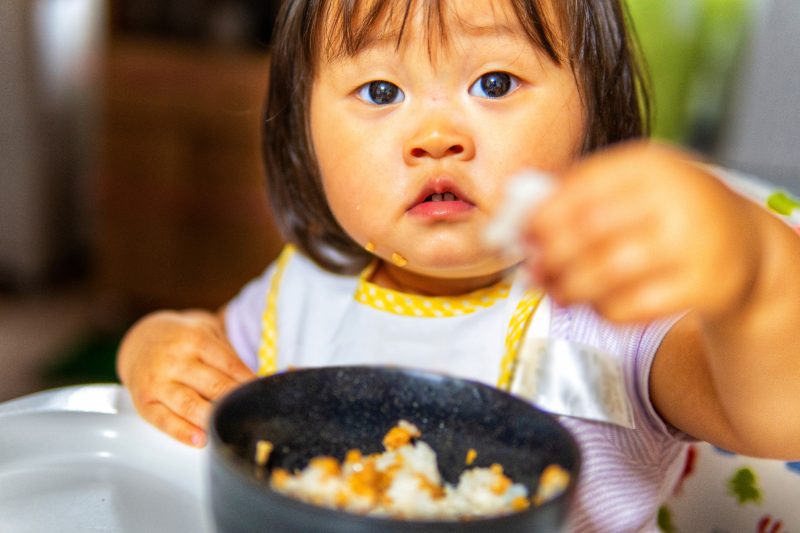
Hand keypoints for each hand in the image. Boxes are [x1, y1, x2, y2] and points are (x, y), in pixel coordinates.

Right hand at [117, 309, 254, 446]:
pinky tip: (201, 440)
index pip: (229, 364)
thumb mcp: (205, 332)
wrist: (139, 340)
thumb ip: (227, 354)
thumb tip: (257, 382)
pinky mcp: (144, 402)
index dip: (248, 382)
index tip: (264, 396)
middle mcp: (175, 360)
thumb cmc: (183, 340)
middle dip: (235, 401)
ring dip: (212, 419)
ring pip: (189, 404)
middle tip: (254, 415)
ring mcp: (158, 382)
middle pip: (213, 385)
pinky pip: (164, 421)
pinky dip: (183, 433)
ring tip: (230, 429)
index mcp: (196, 340)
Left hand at [525, 141, 760, 322]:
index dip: (541, 217)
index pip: (581, 189)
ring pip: (608, 272)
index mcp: (650, 165)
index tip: (519, 236)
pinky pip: (634, 305)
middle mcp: (675, 198)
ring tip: (554, 292)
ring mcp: (693, 243)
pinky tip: (594, 305)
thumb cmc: (668, 213)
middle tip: (530, 271)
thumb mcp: (633, 186)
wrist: (743, 245)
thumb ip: (578, 193)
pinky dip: (603, 310)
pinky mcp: (704, 285)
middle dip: (550, 255)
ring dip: (569, 287)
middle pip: (590, 230)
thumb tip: (515, 214)